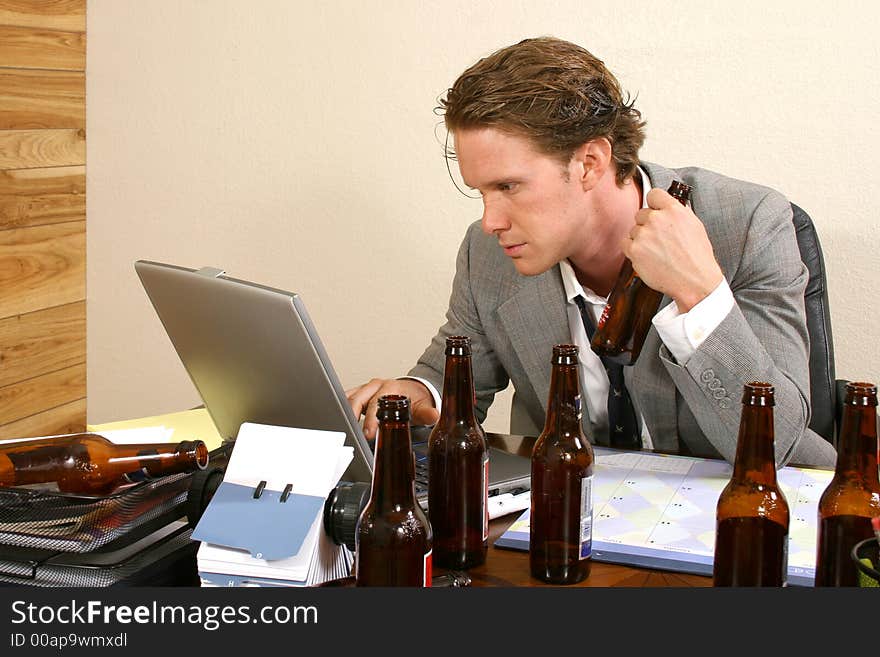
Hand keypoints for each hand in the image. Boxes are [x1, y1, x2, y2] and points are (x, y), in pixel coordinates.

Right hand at [345, 378, 439, 440]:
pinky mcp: (359, 393)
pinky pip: (346, 398)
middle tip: (355, 434)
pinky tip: (340, 421)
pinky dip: (341, 409)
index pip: (377, 402)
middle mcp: (376, 386)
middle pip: (359, 398)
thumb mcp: (422, 407)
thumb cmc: (414, 400)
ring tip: (343, 429)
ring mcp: (366, 389)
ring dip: (345, 412)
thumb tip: (434, 416)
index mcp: (390, 388)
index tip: (369, 433)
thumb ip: (427, 413)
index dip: (371, 418)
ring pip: (349, 397)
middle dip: (354, 416)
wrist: (412, 391)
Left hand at [623, 187, 723, 311]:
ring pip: (634, 230)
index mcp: (674, 210)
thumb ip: (677, 213)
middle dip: (648, 225)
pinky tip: (648, 257)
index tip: (655, 210)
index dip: (654, 204)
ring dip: (641, 239)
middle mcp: (657, 219)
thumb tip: (666, 207)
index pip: (654, 194)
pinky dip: (633, 250)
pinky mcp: (634, 250)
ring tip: (657, 251)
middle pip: (641, 214)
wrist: (694, 281)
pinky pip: (626, 244)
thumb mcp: (694, 226)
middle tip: (659, 239)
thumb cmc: (697, 257)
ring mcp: (643, 234)